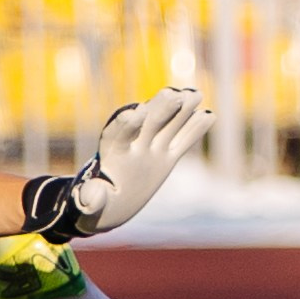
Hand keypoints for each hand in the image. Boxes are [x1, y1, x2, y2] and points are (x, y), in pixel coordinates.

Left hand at [26, 87, 213, 239]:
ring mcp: (151, 149)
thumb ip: (90, 197)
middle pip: (147, 122)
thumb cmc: (95, 203)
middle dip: (159, 108)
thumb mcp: (89, 203)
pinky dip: (194, 129)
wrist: (109, 203)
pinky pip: (181, 142)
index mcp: (112, 153)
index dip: (127, 123)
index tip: (138, 112)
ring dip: (181, 110)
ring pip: (167, 126)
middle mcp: (133, 145)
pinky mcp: (165, 157)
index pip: (118, 134)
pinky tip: (210, 115)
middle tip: (173, 95)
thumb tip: (92, 196)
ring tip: (196, 95)